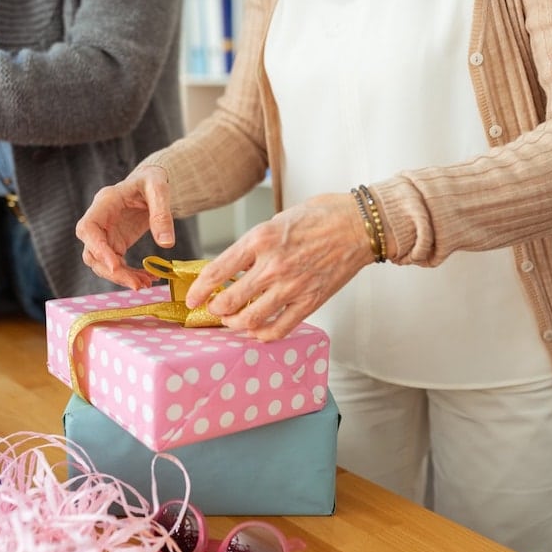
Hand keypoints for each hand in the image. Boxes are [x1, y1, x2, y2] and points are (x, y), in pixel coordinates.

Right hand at [77, 165, 177, 288]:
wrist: (152, 184)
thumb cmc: (153, 180)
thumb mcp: (160, 189)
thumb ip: (162, 214)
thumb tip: (166, 244)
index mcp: (104, 203)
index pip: (88, 228)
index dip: (97, 248)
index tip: (115, 265)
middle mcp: (99, 220)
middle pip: (92, 252)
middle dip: (112, 271)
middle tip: (137, 284)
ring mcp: (105, 234)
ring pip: (102, 263)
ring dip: (121, 277)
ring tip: (146, 284)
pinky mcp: (115, 244)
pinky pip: (116, 265)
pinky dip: (129, 274)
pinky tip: (147, 279)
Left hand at [185, 192, 372, 340]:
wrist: (359, 225)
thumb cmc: (319, 217)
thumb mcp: (275, 221)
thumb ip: (253, 246)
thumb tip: (232, 268)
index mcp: (259, 239)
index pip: (216, 271)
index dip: (199, 290)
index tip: (192, 298)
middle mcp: (272, 265)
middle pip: (228, 301)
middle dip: (215, 310)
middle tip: (214, 310)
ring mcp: (291, 286)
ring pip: (249, 319)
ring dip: (235, 324)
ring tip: (234, 320)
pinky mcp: (310, 301)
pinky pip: (278, 329)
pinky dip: (262, 335)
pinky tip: (258, 330)